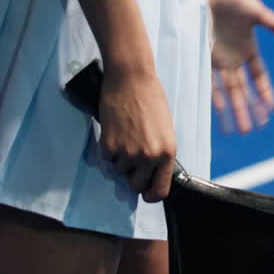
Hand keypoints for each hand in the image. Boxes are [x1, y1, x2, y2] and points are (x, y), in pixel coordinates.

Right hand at [96, 66, 177, 201]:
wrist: (131, 79)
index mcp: (167, 153)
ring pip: (119, 171)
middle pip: (136, 186)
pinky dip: (108, 148)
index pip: (160, 190)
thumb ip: (159, 152)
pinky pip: (106, 158)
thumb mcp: (165, 129)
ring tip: (125, 136)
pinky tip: (114, 130)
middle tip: (131, 161)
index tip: (146, 193)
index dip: (151, 195)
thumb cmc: (151, 99)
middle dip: (132, 176)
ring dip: (120, 158)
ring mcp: (127, 153)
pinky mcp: (109, 146)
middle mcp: (148, 157)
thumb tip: (150, 172)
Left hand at [207, 0, 273, 132]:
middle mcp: (234, 58)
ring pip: (227, 91)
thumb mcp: (257, 11)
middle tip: (253, 130)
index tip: (272, 111)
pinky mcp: (204, 55)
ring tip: (237, 129)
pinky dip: (214, 97)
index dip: (266, 93)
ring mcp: (218, 59)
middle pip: (243, 90)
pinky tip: (219, 112)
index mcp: (249, 49)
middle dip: (248, 110)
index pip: (259, 78)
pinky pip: (209, 81)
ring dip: (232, 110)